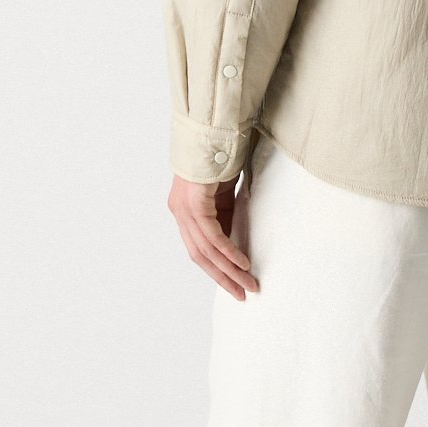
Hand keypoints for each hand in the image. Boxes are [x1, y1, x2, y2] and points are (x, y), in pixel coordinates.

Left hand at [167, 167, 260, 299]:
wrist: (215, 132)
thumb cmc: (220, 158)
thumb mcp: (223, 195)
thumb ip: (224, 216)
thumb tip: (234, 240)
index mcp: (184, 211)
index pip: (198, 249)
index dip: (215, 269)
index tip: (233, 284)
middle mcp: (179, 212)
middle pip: (199, 256)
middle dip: (222, 277)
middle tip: (242, 294)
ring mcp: (184, 209)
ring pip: (206, 250)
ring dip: (229, 270)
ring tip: (248, 283)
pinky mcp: (194, 204)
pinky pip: (212, 236)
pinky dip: (228, 252)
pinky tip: (242, 263)